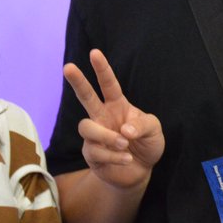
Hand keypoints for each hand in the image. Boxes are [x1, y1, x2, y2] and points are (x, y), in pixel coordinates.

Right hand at [64, 49, 163, 190]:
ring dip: (106, 136)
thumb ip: (142, 125)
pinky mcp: (91, 155)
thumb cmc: (146, 144)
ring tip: (124, 144)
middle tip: (68, 67)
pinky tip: (126, 159)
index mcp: (117, 105)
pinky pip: (95, 152)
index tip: (94, 53)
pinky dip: (114, 156)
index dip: (102, 69)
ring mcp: (94, 136)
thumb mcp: (154, 130)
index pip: (108, 84)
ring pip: (86, 127)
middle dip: (77, 81)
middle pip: (86, 96)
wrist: (141, 170)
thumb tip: (124, 129)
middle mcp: (102, 117)